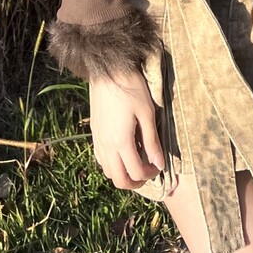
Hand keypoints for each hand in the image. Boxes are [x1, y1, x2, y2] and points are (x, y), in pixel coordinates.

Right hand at [88, 69, 164, 189]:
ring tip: (136, 164)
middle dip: (134, 182)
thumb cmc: (131, 87)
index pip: (135, 172)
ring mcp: (97, 139)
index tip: (158, 165)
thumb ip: (152, 140)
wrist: (108, 70)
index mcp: (121, 141)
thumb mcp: (147, 113)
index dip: (150, 174)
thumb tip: (159, 163)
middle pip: (119, 179)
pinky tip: (122, 153)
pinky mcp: (93, 132)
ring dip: (122, 174)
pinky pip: (101, 159)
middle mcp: (106, 145)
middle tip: (147, 173)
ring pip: (108, 171)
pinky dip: (112, 164)